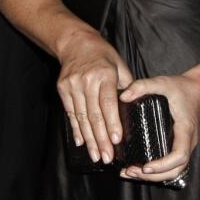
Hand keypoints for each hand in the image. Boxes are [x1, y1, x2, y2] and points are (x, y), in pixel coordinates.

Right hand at [54, 27, 132, 164]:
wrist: (76, 42)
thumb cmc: (103, 55)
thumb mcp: (120, 65)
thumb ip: (127, 86)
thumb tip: (136, 107)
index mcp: (104, 74)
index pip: (108, 103)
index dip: (112, 123)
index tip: (116, 140)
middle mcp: (87, 80)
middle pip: (94, 114)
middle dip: (101, 139)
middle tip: (107, 157)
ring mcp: (72, 85)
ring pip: (81, 117)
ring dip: (89, 139)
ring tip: (96, 156)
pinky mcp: (63, 89)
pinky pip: (70, 113)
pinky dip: (76, 129)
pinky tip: (81, 143)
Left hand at [118, 71, 199, 183]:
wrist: (199, 88)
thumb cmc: (183, 87)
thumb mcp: (163, 82)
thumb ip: (143, 86)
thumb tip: (123, 96)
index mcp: (185, 129)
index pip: (179, 155)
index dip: (163, 165)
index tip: (145, 167)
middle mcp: (188, 141)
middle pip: (176, 169)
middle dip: (153, 176)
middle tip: (131, 172)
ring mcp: (186, 145)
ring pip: (174, 170)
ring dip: (154, 176)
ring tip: (131, 173)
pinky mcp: (181, 144)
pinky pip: (172, 164)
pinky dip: (158, 171)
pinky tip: (140, 169)